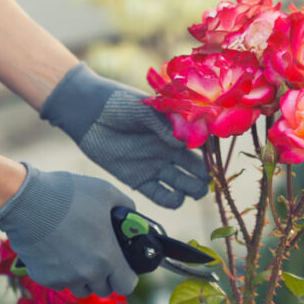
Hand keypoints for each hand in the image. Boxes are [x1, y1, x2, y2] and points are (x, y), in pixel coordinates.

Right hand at [0, 164, 136, 296]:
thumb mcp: (105, 192)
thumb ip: (125, 207)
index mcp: (107, 257)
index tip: (121, 267)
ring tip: (74, 252)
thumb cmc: (67, 194)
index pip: (126, 285)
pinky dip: (59, 272)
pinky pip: (58, 282)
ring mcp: (64, 278)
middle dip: (103, 276)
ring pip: (80, 288)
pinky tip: (54, 250)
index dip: (126, 276)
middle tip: (96, 256)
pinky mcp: (43, 278)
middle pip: (102, 289)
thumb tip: (132, 216)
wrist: (25, 201)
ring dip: (81, 277)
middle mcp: (87, 273)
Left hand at [41, 63, 208, 207]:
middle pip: (194, 167)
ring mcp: (155, 165)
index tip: (215, 158)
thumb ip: (162, 124)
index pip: (200, 143)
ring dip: (193, 189)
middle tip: (208, 179)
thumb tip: (182, 143)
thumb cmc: (118, 103)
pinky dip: (171, 200)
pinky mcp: (138, 180)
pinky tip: (177, 199)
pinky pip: (160, 195)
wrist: (88, 113)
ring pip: (182, 183)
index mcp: (175, 129)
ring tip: (196, 191)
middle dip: (204, 175)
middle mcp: (169, 149)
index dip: (209, 152)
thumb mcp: (143, 109)